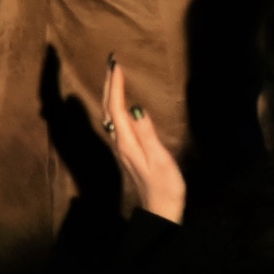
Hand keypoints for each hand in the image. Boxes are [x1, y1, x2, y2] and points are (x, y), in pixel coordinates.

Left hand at [89, 57, 186, 223]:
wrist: (160, 210)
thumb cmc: (165, 187)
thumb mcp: (160, 160)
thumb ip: (148, 134)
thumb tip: (137, 108)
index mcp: (126, 141)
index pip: (115, 107)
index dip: (114, 85)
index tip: (115, 65)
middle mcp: (119, 142)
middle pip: (108, 108)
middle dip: (108, 84)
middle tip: (111, 62)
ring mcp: (122, 146)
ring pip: (109, 114)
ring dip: (109, 93)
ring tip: (114, 76)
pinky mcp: (127, 150)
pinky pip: (115, 121)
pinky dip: (115, 105)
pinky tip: (120, 102)